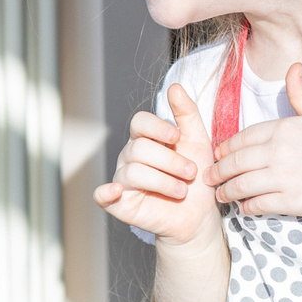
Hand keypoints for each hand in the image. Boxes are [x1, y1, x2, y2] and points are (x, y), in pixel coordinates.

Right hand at [93, 85, 220, 248]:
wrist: (199, 216)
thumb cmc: (197, 178)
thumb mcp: (197, 142)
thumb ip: (186, 114)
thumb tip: (175, 86)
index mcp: (145, 139)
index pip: (139, 122)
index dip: (157, 127)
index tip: (177, 137)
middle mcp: (130, 156)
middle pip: (140, 148)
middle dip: (171, 161)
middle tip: (191, 173)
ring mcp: (122, 179)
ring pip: (133, 171)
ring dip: (164, 181)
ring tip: (181, 191)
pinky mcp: (119, 203)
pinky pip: (102, 195)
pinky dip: (106, 192)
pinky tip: (117, 190)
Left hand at [206, 63, 301, 216]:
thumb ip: (301, 93)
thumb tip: (294, 66)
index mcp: (283, 128)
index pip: (242, 138)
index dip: (226, 147)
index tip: (217, 154)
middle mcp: (278, 152)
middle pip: (236, 162)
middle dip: (218, 171)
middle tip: (209, 177)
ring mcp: (283, 177)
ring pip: (242, 185)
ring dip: (227, 191)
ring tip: (220, 195)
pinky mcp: (290, 201)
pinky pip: (258, 204)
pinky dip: (246, 207)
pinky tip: (244, 207)